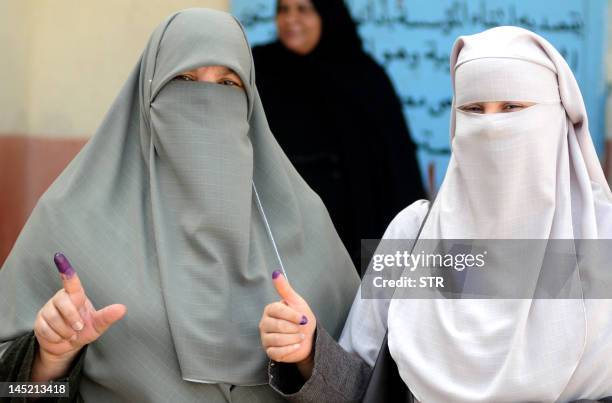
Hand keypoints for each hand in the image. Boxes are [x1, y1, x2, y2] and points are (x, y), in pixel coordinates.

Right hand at [31, 253, 126, 380]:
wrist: (67, 347)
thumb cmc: (83, 330)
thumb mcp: (97, 325)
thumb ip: (107, 316)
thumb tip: (122, 308)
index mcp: (76, 296)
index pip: (72, 283)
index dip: (66, 271)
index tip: (59, 257)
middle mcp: (61, 299)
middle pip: (62, 302)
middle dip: (72, 318)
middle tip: (78, 327)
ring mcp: (48, 309)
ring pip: (53, 318)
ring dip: (65, 331)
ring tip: (70, 334)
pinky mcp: (39, 321)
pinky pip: (46, 329)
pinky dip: (56, 337)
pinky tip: (60, 337)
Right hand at [259, 270, 315, 378]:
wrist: (308, 339)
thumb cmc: (302, 319)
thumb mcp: (296, 302)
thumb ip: (285, 289)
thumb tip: (276, 273)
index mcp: (270, 310)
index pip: (278, 311)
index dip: (293, 315)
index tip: (303, 318)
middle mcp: (264, 323)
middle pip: (278, 326)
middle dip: (294, 328)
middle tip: (301, 328)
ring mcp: (265, 338)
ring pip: (278, 340)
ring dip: (294, 339)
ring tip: (300, 337)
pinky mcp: (269, 352)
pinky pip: (277, 352)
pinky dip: (290, 350)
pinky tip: (296, 346)